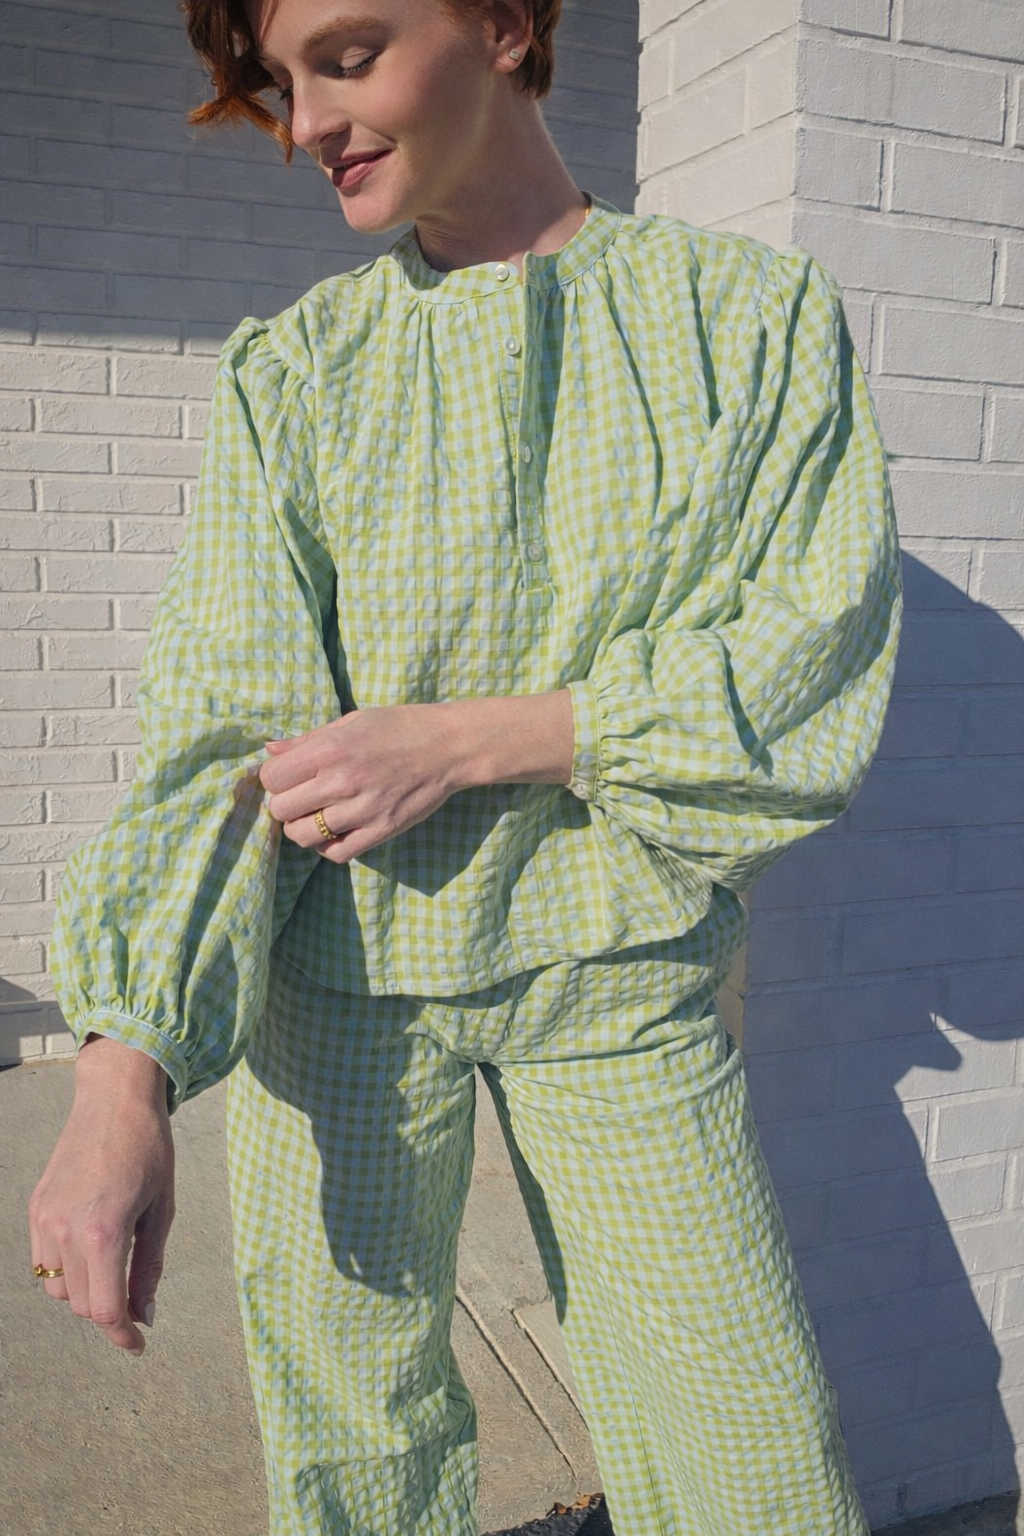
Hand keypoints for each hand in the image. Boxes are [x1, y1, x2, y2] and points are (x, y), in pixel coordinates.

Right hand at [28, 1035, 174, 1355]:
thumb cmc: (149, 1150)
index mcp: (104, 1232)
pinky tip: (91, 1243)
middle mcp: (66, 1230)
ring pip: (58, 1287)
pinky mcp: (35, 1208)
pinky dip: (66, 1267)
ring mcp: (45, 1219)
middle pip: (82, 1303)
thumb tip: (145, 1315)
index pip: (105, 1309)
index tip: (138, 1345)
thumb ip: (150, 1268)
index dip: (122, 1335)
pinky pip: (44, 1260)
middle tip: (136, 1297)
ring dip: (86, 1288)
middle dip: (110, 1310)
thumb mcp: (162, 1210)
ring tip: (114, 1260)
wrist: (114, 1100)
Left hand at [259, 703, 467, 863]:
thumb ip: (307, 740)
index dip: (275, 778)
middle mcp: (342, 781)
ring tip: (317, 815)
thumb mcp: (351, 722)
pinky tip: (335, 831)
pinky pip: (336, 853)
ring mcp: (362, 810)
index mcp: (330, 749)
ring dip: (302, 827)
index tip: (290, 775)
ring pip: (302, 836)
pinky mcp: (381, 831)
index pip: (272, 778)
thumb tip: (268, 749)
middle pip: (281, 809)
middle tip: (303, 796)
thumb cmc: (399, 727)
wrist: (449, 746)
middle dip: (286, 803)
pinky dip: (327, 847)